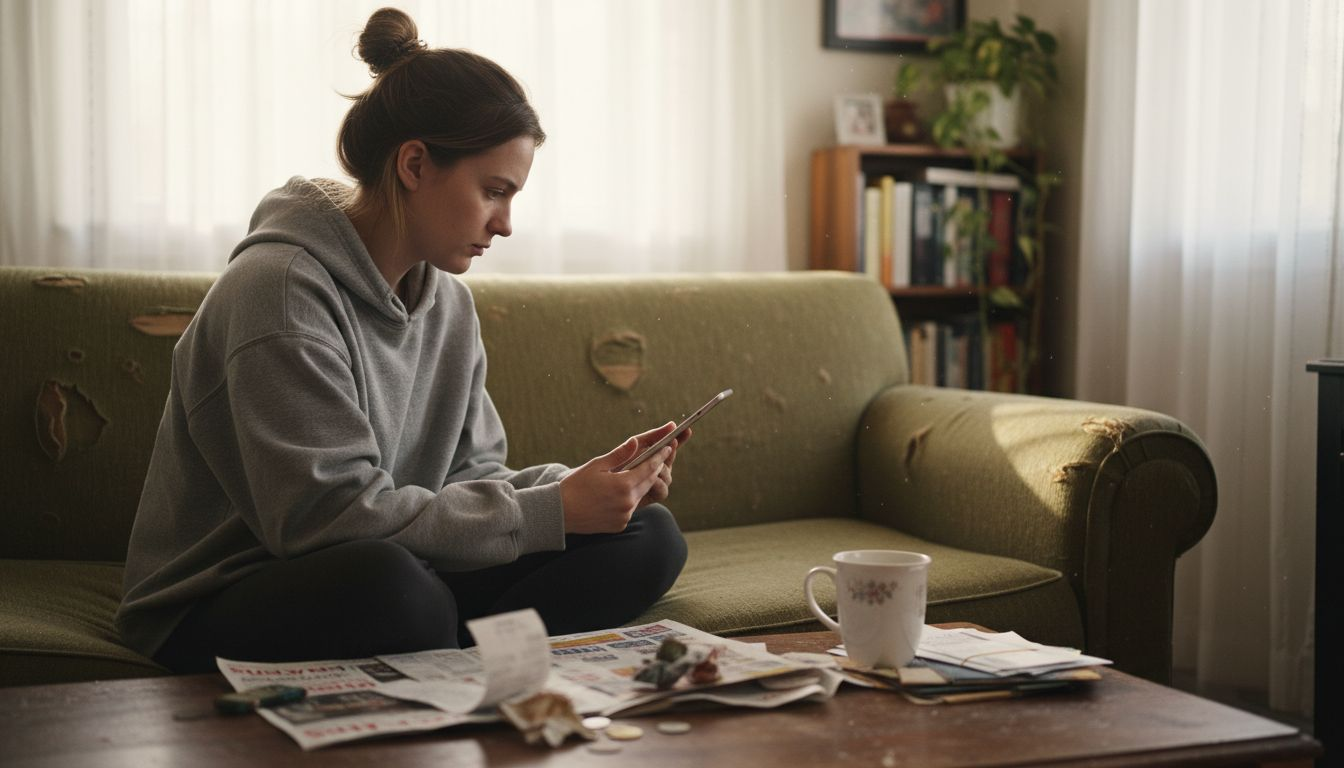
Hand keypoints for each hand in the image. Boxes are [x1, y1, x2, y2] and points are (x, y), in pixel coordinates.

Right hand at [558, 423, 690, 533]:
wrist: (560, 513)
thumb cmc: (575, 485)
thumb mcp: (597, 465)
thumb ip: (620, 454)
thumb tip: (636, 441)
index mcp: (623, 485)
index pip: (650, 468)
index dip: (660, 456)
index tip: (668, 446)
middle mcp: (628, 503)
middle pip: (649, 482)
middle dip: (654, 469)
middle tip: (658, 456)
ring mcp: (625, 516)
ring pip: (641, 495)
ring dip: (642, 483)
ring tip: (638, 472)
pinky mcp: (620, 524)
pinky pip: (631, 508)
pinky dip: (630, 498)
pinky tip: (621, 491)